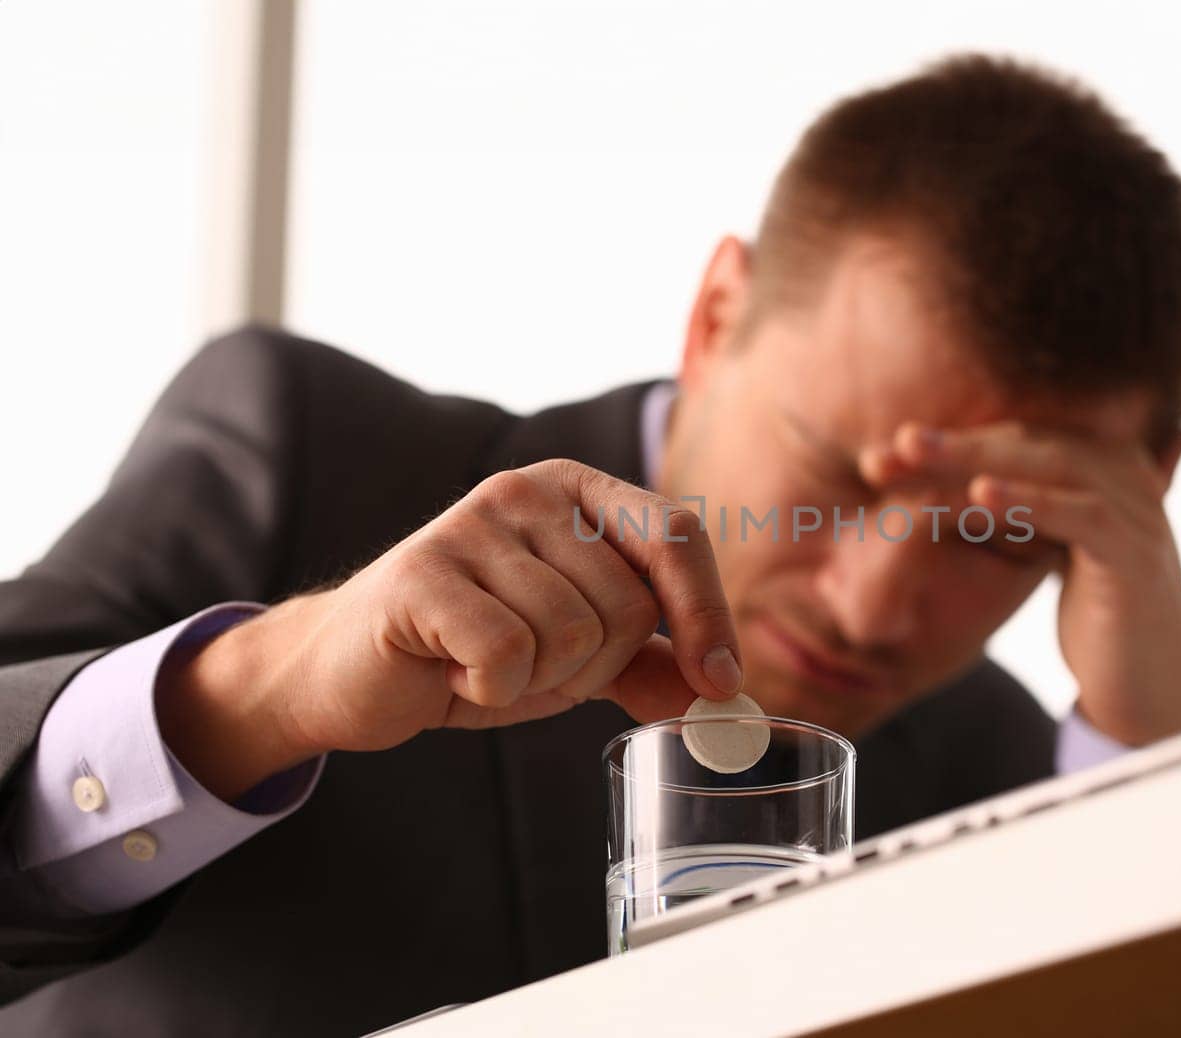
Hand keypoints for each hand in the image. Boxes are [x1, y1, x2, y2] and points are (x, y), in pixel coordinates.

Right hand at [159, 459, 743, 799]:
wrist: (353, 670)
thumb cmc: (475, 650)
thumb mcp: (579, 657)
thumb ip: (650, 663)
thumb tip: (724, 694)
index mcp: (579, 491)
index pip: (676, 536)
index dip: (707, 614)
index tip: (720, 682)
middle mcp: (529, 489)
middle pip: (629, 606)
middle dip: (594, 667)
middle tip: (532, 662)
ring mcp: (472, 523)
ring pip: (573, 636)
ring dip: (536, 680)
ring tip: (485, 660)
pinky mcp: (422, 572)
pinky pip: (509, 654)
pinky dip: (490, 687)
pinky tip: (453, 668)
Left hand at [876, 422, 1180, 745]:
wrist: (1151, 692)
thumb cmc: (1095, 621)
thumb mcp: (1046, 552)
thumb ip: (1014, 510)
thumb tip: (941, 481)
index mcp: (1104, 465)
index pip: (1017, 441)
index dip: (950, 444)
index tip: (881, 459)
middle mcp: (1126, 473)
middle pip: (1027, 444)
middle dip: (951, 445)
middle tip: (887, 451)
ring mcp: (1138, 508)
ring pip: (1047, 465)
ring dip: (973, 457)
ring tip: (912, 453)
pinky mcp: (1136, 551)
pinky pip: (1078, 512)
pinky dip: (1028, 499)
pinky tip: (980, 494)